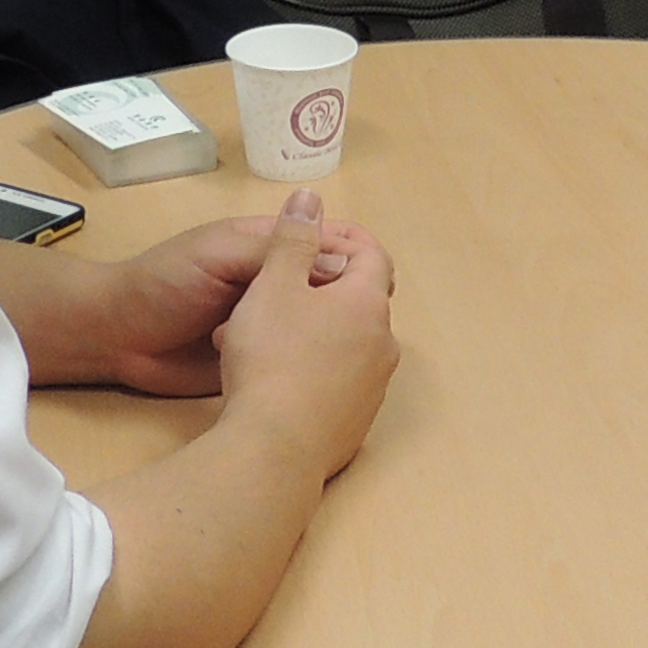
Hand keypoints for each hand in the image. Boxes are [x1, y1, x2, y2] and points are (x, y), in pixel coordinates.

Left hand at [80, 203, 388, 395]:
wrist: (117, 337)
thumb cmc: (164, 282)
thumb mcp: (220, 254)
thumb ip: (274, 254)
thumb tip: (342, 263)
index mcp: (266, 247)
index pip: (325, 244)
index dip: (354, 260)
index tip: (378, 286)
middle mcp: (273, 284)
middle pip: (327, 289)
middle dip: (348, 304)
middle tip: (367, 330)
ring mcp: (266, 325)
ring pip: (314, 328)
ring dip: (330, 339)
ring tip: (350, 357)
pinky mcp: (256, 361)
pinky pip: (290, 359)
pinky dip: (306, 367)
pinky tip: (324, 379)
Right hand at [209, 190, 400, 476]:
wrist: (275, 448)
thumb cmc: (272, 358)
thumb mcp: (273, 286)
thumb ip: (292, 239)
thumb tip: (310, 199)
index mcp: (367, 305)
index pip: (372, 256)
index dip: (343, 240)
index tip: (310, 240)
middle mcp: (382, 346)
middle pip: (360, 302)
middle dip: (321, 290)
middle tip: (276, 291)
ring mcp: (373, 390)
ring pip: (348, 346)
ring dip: (314, 333)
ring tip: (265, 337)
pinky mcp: (355, 425)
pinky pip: (339, 385)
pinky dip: (314, 373)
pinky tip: (275, 382)